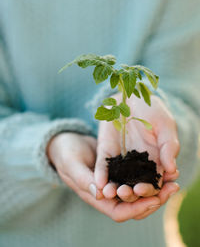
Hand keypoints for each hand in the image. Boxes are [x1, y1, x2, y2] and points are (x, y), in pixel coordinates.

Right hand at [46, 132, 162, 221]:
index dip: (136, 209)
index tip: (153, 200)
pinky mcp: (120, 171)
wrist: (68, 142)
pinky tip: (162, 168)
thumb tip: (101, 193)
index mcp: (95, 196)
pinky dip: (149, 176)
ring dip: (155, 190)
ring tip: (171, 180)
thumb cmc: (66, 153)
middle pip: (133, 205)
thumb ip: (83, 178)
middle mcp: (108, 193)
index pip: (118, 212)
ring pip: (138, 193)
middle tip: (170, 188)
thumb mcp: (72, 164)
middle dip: (152, 200)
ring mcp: (114, 182)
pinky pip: (137, 177)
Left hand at [95, 93, 179, 207]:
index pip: (155, 183)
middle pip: (135, 186)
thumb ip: (169, 146)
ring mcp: (121, 160)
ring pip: (118, 180)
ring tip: (109, 193)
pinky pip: (103, 166)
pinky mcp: (106, 152)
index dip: (150, 190)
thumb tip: (172, 169)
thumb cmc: (152, 110)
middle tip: (126, 193)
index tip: (143, 190)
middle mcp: (138, 165)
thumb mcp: (165, 125)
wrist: (132, 96)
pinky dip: (101, 175)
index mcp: (156, 162)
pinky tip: (98, 183)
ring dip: (114, 189)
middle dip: (131, 193)